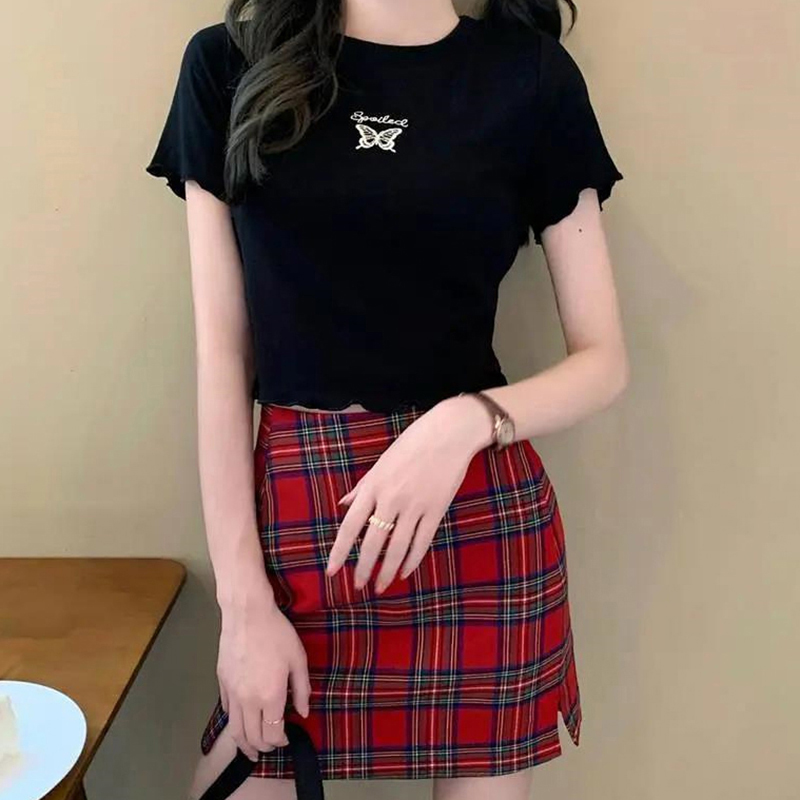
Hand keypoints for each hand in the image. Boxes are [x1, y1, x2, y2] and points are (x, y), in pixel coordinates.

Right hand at [217, 588, 311, 760]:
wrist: (247, 613)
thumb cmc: (277, 633)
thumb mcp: (298, 659)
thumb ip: (301, 689)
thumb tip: (303, 712)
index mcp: (270, 696)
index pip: (273, 733)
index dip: (281, 741)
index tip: (287, 737)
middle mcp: (248, 700)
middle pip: (253, 737)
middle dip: (264, 747)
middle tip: (271, 748)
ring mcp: (232, 693)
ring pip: (235, 730)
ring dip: (244, 744)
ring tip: (251, 750)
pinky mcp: (221, 683)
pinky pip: (227, 711)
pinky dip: (234, 723)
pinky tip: (240, 723)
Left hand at [325, 394, 492, 593]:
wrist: (450, 433)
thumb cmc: (413, 443)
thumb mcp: (382, 462)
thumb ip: (363, 486)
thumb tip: (344, 504)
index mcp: (374, 485)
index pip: (350, 525)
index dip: (339, 551)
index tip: (331, 571)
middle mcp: (391, 498)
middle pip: (373, 542)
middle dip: (364, 568)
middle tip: (358, 587)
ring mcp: (415, 505)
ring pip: (398, 547)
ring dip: (387, 570)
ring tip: (380, 586)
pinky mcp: (436, 509)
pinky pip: (422, 541)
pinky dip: (413, 560)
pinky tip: (405, 572)